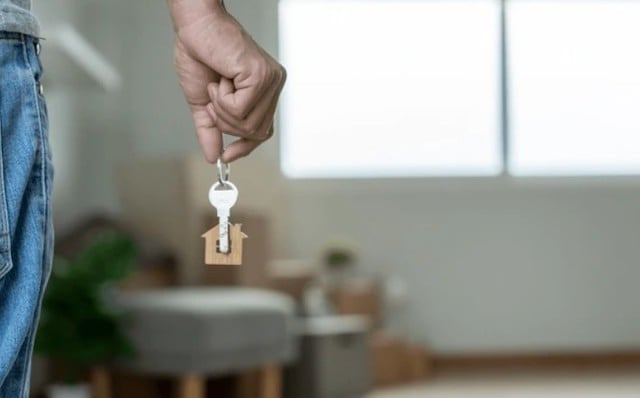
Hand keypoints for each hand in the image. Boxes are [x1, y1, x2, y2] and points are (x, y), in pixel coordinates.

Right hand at [169, 0, 286, 162]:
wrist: (193, 28)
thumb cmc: (199, 54)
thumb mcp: (203, 102)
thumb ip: (210, 130)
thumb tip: (213, 157)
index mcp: (265, 90)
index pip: (263, 131)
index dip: (245, 147)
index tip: (226, 157)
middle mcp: (273, 85)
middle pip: (255, 132)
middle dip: (226, 123)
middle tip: (214, 98)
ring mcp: (271, 80)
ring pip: (248, 124)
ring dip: (222, 109)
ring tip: (217, 84)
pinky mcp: (261, 76)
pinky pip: (241, 109)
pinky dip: (223, 99)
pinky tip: (221, 78)